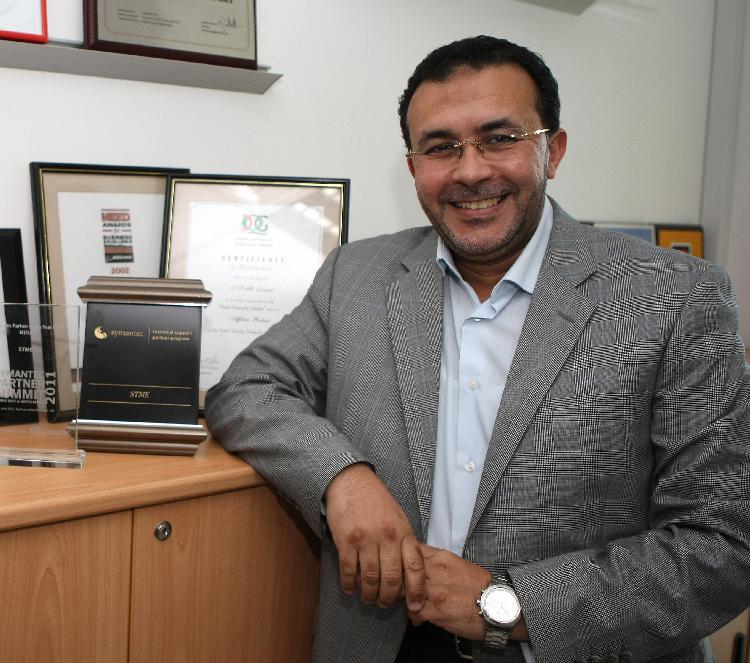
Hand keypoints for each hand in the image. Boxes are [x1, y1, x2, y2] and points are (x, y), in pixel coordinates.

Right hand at [324, 463, 425, 609]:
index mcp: (404, 531)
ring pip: (370, 578)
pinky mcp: (346, 539)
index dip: (416, 590)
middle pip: (391, 578)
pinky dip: (349, 584)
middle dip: (388, 598)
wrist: (351, 481)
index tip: (414, 606)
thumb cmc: (377, 501)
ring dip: (369, 594)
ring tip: (368, 598)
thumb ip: (404, 542)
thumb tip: (408, 573)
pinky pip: (348, 570)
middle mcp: (387, 536)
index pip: (415, 566)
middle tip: (384, 604)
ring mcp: (366, 538)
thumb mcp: (399, 518)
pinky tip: (351, 588)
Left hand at [407, 543, 489, 638]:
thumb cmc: (481, 587)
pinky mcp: (434, 610)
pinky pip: (412, 612)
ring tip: (408, 602)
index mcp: (441, 557)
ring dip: (403, 598)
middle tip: (399, 586)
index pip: (410, 550)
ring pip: (403, 590)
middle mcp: (434, 571)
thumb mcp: (458, 564)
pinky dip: (414, 616)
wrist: (497, 606)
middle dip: (398, 578)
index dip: (402, 557)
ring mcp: (433, 590)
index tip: (400, 565)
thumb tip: (423, 564)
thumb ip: (439, 563)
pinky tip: (420, 618)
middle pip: (402, 569)